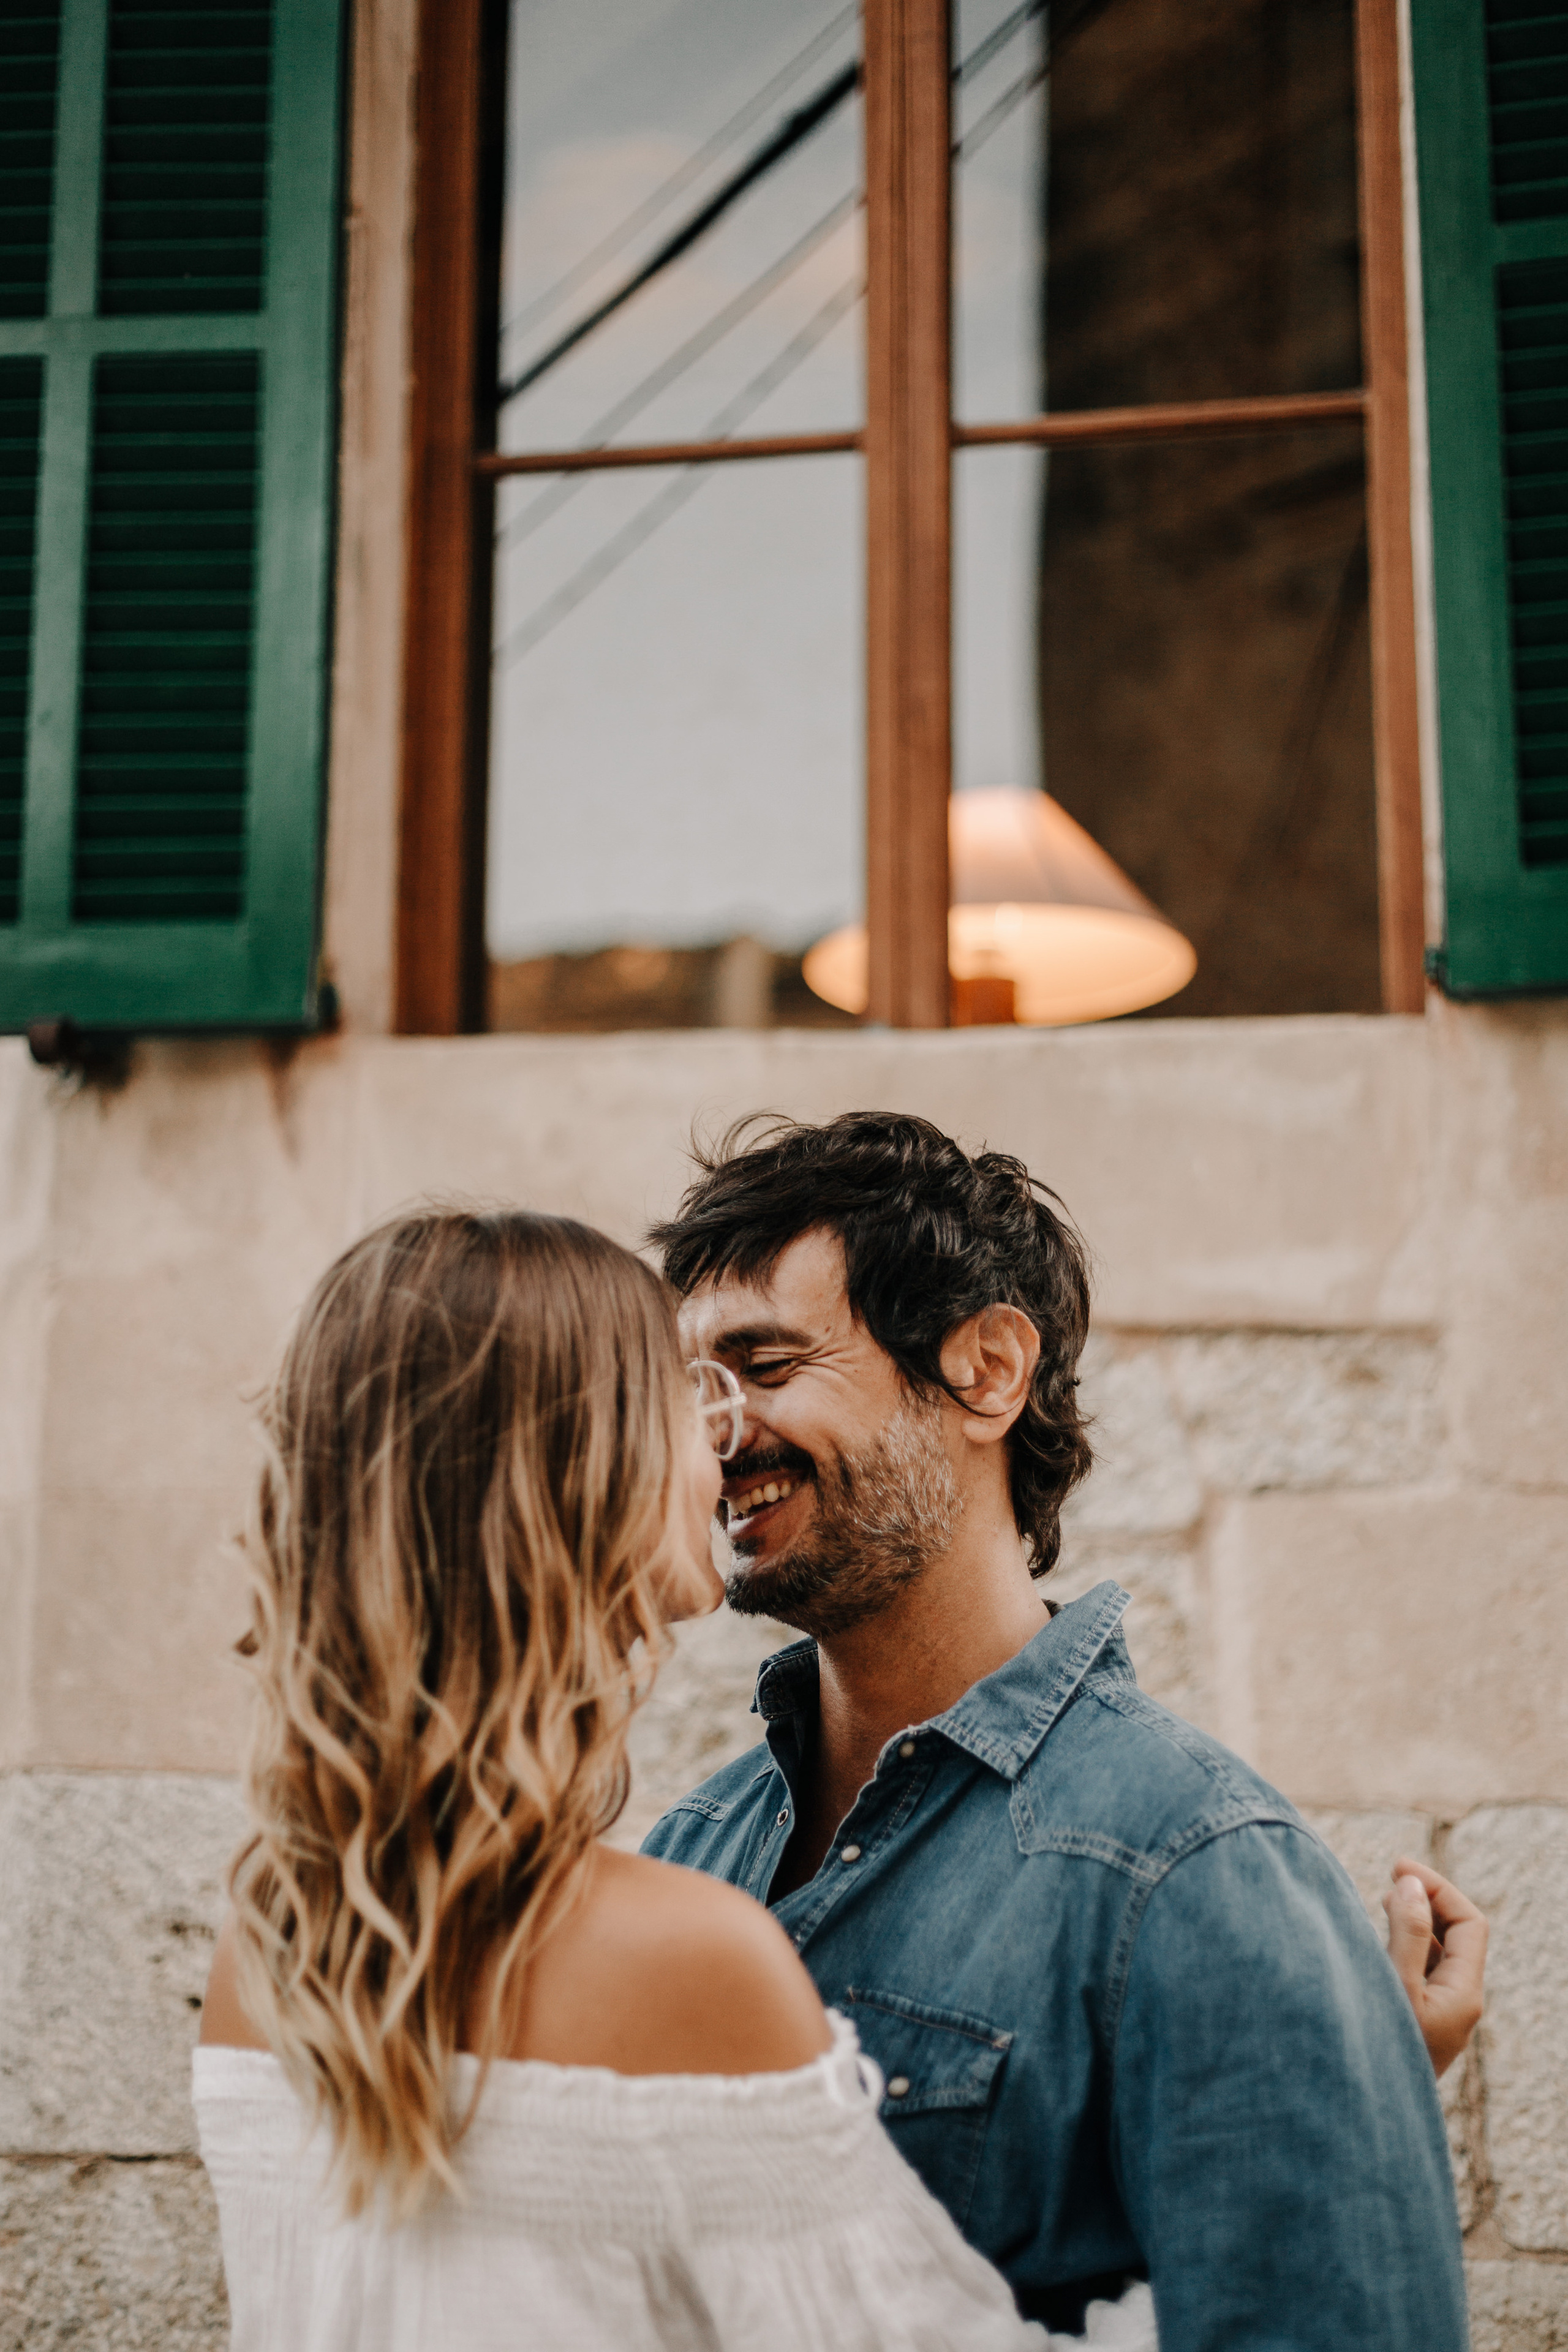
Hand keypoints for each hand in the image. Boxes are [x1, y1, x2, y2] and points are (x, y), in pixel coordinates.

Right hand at [1382, 1855, 1486, 2078]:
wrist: (1364, 2112)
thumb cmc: (1379, 2049)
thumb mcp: (1394, 1986)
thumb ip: (1405, 1933)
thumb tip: (1413, 1885)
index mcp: (1464, 1994)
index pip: (1469, 1922)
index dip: (1438, 1887)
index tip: (1397, 1868)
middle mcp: (1459, 2003)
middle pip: (1456, 1935)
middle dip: (1426, 1900)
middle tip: (1388, 1878)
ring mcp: (1440, 2015)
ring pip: (1437, 1953)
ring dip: (1413, 1921)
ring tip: (1380, 1904)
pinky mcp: (1419, 2023)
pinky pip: (1421, 1972)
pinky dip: (1403, 1946)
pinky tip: (1376, 1942)